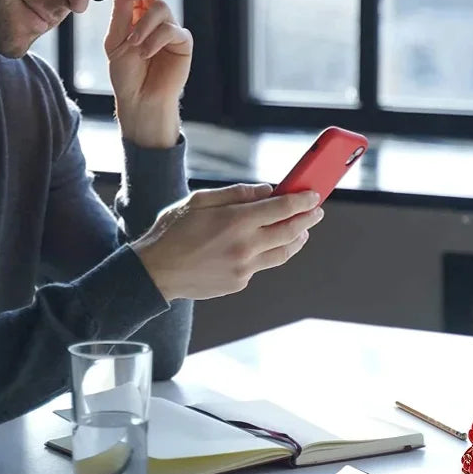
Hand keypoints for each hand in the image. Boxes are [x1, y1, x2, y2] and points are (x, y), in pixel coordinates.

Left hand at [104, 0, 191, 146]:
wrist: (139, 99)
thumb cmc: (126, 73)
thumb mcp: (115, 41)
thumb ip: (120, 15)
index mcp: (136, 15)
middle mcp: (155, 18)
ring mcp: (170, 29)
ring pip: (161, 8)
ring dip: (144, 25)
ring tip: (133, 44)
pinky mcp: (182, 42)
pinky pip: (171, 29)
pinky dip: (155, 39)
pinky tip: (145, 53)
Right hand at [131, 184, 324, 300]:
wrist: (155, 272)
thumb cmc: (173, 230)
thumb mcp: (199, 200)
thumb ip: (237, 193)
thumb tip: (267, 191)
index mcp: (236, 220)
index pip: (282, 208)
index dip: (302, 200)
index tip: (314, 195)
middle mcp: (245, 245)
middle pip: (290, 231)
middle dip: (308, 219)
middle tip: (316, 212)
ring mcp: (244, 268)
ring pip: (283, 253)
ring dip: (297, 240)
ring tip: (301, 231)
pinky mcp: (239, 282)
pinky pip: (261, 266)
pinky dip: (267, 253)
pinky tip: (264, 245)